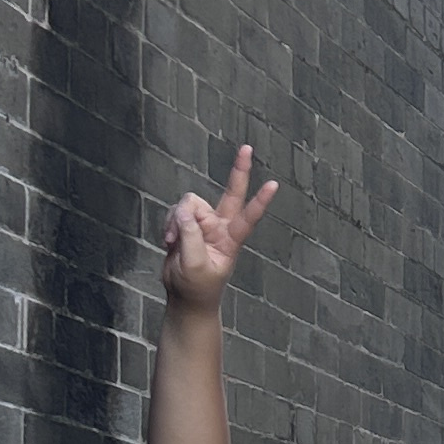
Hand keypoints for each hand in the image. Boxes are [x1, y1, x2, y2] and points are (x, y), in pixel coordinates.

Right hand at [159, 146, 277, 310]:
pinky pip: (175, 212)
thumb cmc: (197, 287)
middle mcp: (220, 226)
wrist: (184, 296)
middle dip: (239, 170)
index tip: (274, 185)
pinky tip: (169, 241)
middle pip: (231, 192)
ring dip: (176, 220)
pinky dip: (169, 224)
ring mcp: (204, 223)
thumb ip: (190, 235)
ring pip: (189, 203)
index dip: (260, 201)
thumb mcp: (195, 264)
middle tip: (247, 147)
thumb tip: (185, 209)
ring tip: (172, 243)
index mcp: (231, 239)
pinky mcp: (187, 224)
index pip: (249, 216)